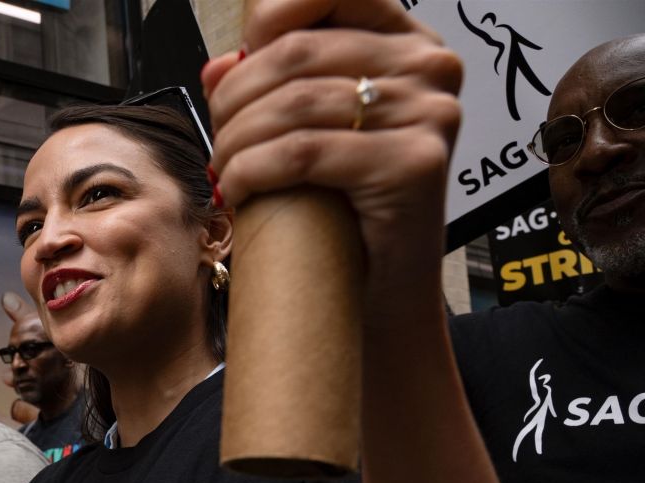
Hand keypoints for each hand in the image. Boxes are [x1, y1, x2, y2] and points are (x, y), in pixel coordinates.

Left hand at [203, 0, 461, 324]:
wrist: (382, 293)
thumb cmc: (346, 214)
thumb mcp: (308, 135)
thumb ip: (272, 89)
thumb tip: (219, 66)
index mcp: (406, 43)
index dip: (267, 16)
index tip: (235, 67)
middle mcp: (429, 67)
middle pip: (296, 52)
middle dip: (234, 99)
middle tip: (216, 141)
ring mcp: (429, 113)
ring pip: (293, 103)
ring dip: (236, 140)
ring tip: (224, 171)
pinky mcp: (414, 164)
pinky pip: (303, 151)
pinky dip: (253, 170)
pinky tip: (239, 191)